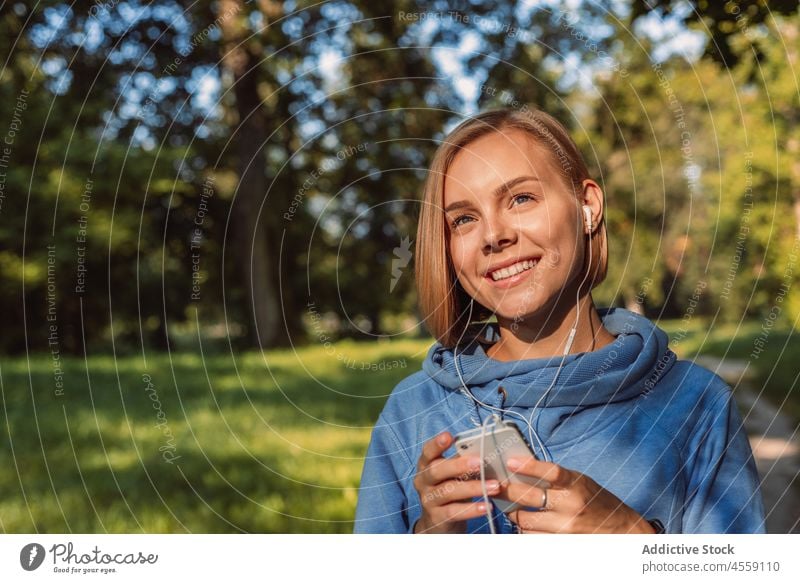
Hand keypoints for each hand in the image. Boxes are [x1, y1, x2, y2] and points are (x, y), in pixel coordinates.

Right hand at [412, 431, 496, 533]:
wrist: (439, 523)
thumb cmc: (450, 490)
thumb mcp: (453, 475)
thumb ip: (462, 463)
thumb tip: (485, 451)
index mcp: (426, 466)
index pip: (427, 452)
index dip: (436, 444)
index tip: (449, 436)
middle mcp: (423, 481)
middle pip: (437, 470)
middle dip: (459, 465)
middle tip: (480, 462)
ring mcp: (427, 500)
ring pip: (448, 491)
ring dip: (473, 488)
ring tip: (495, 486)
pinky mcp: (436, 518)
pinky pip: (454, 512)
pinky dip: (471, 509)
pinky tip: (486, 507)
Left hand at [499, 457, 654, 533]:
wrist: (620, 529)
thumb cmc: (597, 500)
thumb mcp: (580, 481)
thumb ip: (556, 477)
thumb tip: (524, 467)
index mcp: (576, 484)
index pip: (551, 472)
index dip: (529, 466)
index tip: (510, 461)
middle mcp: (571, 505)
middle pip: (529, 497)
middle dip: (508, 492)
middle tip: (496, 487)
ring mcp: (566, 527)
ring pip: (526, 521)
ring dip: (514, 514)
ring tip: (510, 508)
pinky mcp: (562, 543)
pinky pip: (533, 537)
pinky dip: (525, 530)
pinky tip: (524, 524)